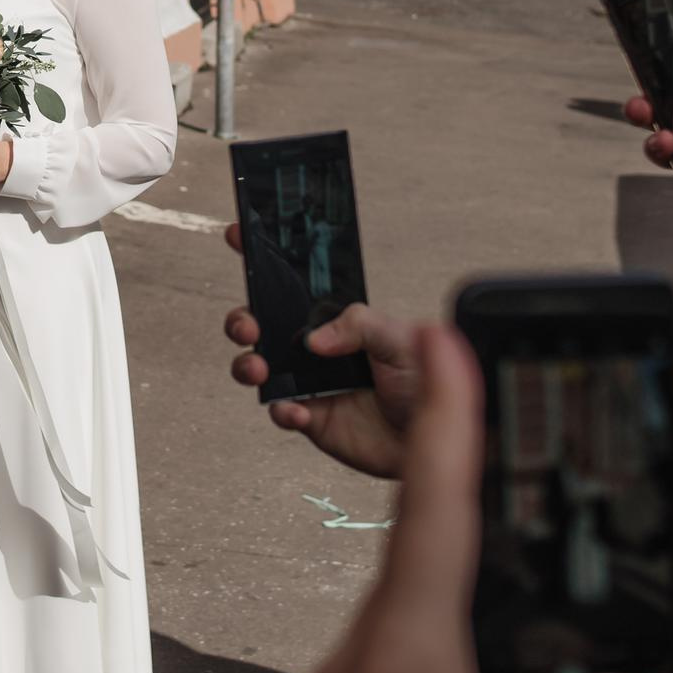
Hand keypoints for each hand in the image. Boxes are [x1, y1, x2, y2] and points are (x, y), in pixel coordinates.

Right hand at [222, 222, 421, 478]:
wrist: (431, 434)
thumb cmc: (426, 383)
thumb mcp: (400, 337)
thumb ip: (358, 324)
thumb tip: (314, 337)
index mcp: (339, 321)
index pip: (295, 285)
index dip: (265, 262)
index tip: (241, 238)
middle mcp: (319, 350)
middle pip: (262, 326)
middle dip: (243, 320)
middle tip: (250, 325)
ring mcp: (311, 383)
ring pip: (259, 367)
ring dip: (248, 364)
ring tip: (259, 367)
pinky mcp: (312, 418)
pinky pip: (282, 411)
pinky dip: (283, 410)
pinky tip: (298, 407)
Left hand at [239, 326, 624, 672]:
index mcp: (411, 670)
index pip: (436, 513)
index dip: (450, 417)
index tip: (449, 336)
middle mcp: (362, 668)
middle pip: (423, 543)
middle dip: (471, 472)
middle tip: (510, 396)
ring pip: (411, 604)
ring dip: (465, 561)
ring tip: (527, 523)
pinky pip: (399, 655)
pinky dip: (448, 630)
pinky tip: (496, 659)